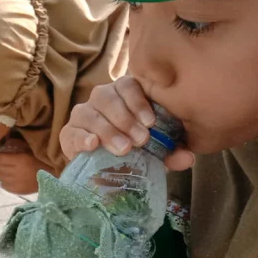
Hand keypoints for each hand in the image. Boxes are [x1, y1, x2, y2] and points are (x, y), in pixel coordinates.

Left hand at [0, 148, 46, 193]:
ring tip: (12, 167)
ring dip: (0, 169)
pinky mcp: (13, 190)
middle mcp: (13, 173)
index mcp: (18, 160)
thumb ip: (13, 144)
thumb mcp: (27, 149)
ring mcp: (12, 183)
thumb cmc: (40, 160)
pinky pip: (2, 181)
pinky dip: (4, 177)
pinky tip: (14, 175)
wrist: (51, 178)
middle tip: (3, 156)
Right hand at [60, 76, 194, 171]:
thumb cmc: (135, 152)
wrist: (106, 172)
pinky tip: (93, 146)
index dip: (138, 101)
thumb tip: (188, 158)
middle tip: (141, 140)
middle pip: (106, 96)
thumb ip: (171, 152)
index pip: (127, 85)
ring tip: (123, 148)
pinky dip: (82, 137)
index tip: (151, 122)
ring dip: (108, 130)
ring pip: (89, 112)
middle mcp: (101, 100)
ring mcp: (83, 115)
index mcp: (124, 96)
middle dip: (125, 118)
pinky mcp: (69, 134)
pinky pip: (72, 131)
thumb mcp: (157, 151)